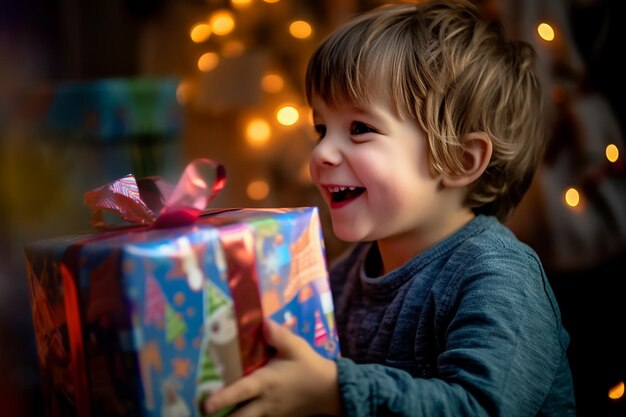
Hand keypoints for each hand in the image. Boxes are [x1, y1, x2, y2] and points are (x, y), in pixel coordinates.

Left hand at [203, 319, 340, 416]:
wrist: (329, 390)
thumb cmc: (309, 366)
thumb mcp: (296, 347)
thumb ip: (278, 335)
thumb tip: (263, 322)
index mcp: (266, 383)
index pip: (241, 392)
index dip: (222, 398)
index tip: (205, 404)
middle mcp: (264, 402)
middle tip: (201, 412)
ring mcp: (269, 413)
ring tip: (212, 415)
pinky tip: (234, 412)